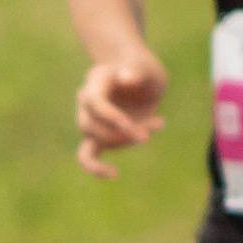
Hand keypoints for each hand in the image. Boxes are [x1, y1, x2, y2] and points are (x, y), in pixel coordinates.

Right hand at [76, 43, 168, 173]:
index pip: (95, 102)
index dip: (111, 117)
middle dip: (123, 132)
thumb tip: (126, 78)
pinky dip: (95, 168)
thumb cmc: (142, 70)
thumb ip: (137, 71)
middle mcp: (86, 101)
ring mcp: (89, 119)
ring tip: (156, 124)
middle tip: (154, 127)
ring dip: (125, 141)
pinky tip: (114, 174)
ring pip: (95, 139)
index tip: (132, 128)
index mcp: (96, 81)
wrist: (138, 76)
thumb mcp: (146, 68)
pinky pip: (86, 156)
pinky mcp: (97, 136)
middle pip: (94, 124)